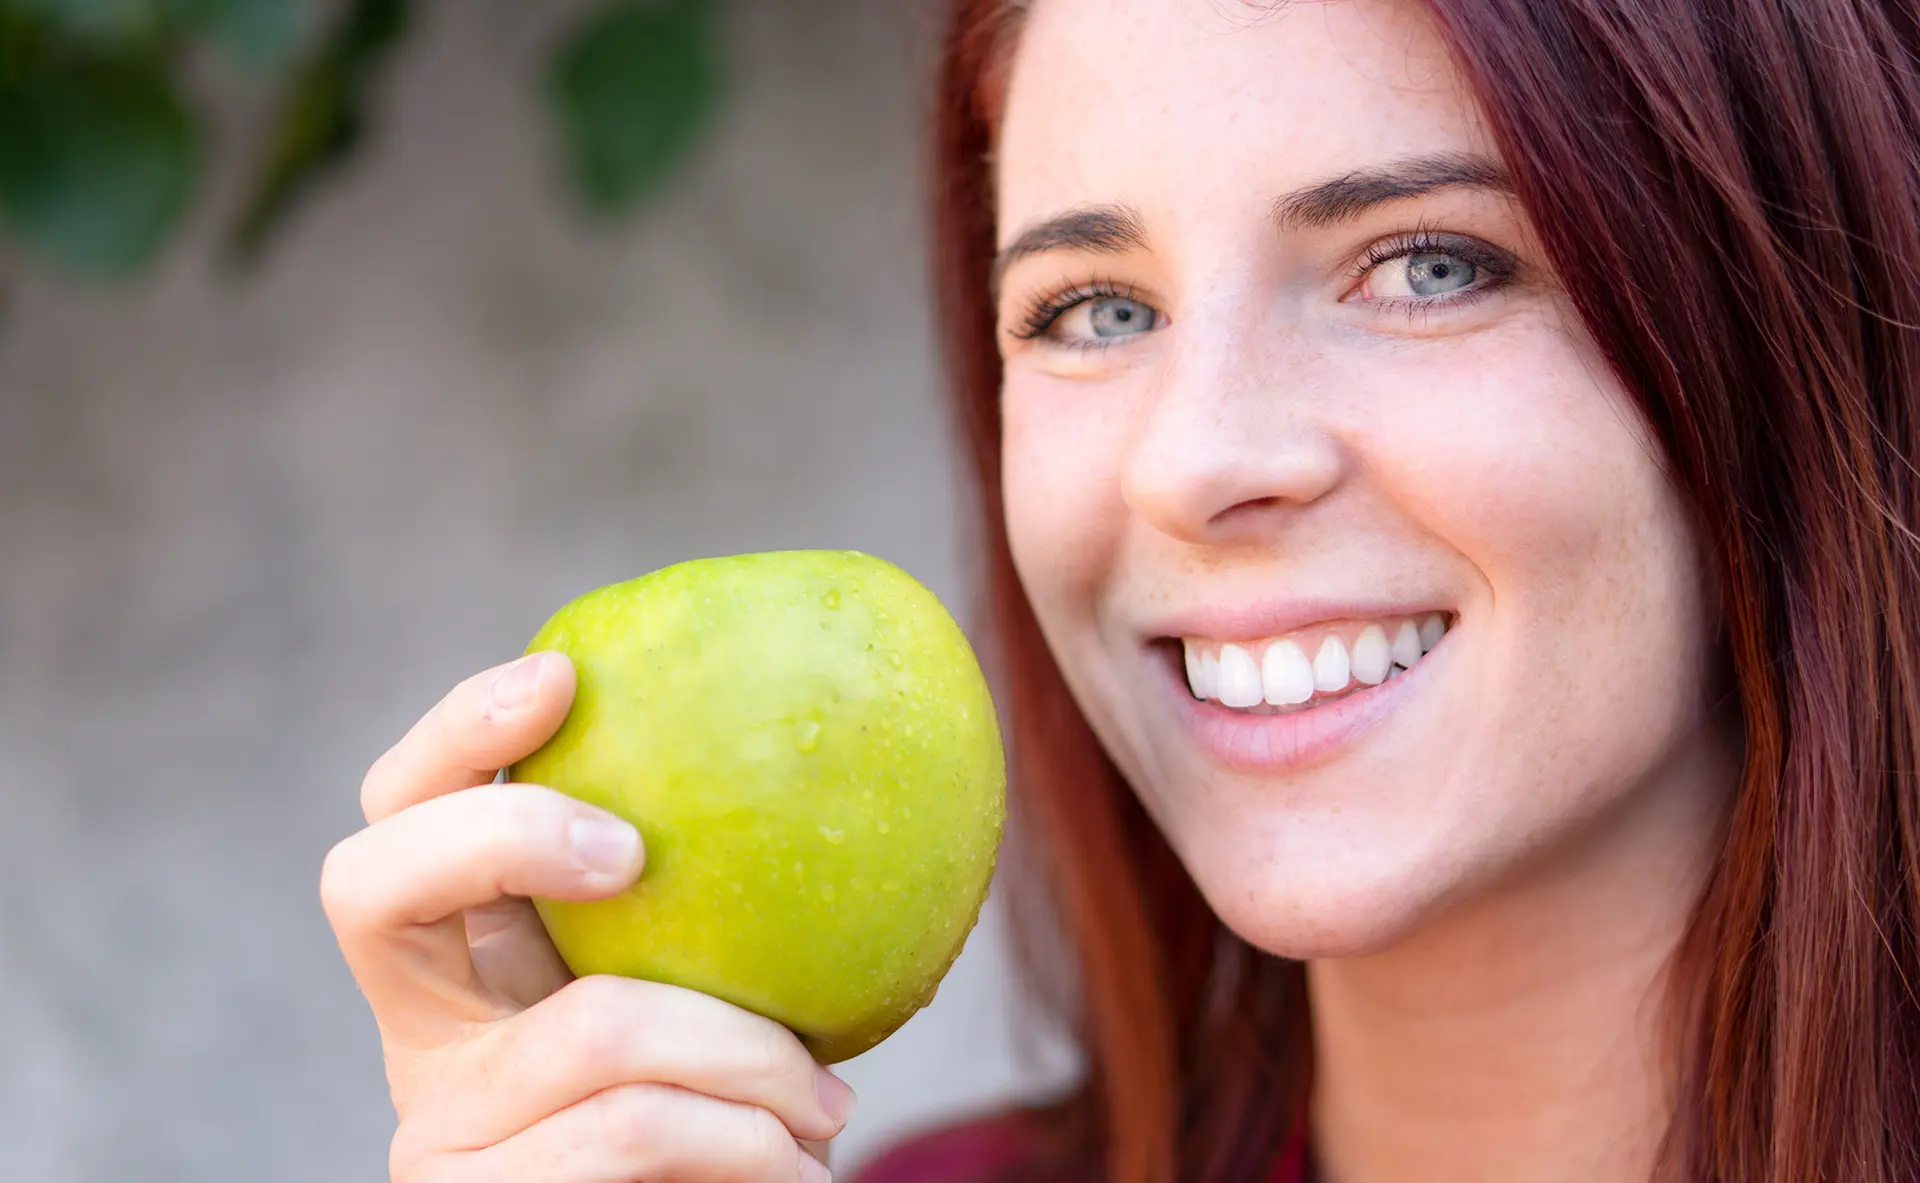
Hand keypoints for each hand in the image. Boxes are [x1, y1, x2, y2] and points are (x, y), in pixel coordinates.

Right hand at [321, 651, 851, 1180]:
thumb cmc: (725, 1133)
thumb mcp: (710, 1006)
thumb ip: (711, 916)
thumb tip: (831, 752)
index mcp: (466, 965)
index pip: (400, 814)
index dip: (456, 731)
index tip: (561, 675)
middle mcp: (419, 1040)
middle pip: (374, 879)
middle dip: (511, 827)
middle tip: (639, 851)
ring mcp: (432, 1130)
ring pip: (593, 1024)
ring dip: (749, 1058)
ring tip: (828, 1108)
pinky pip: (635, 1125)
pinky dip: (746, 1140)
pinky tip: (801, 1167)